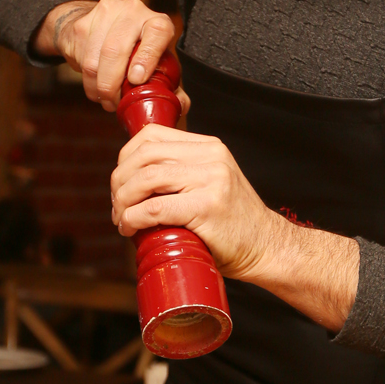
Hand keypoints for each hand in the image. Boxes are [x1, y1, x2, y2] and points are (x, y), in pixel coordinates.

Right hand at [39, 0, 183, 113]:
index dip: (147, 57)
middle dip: (112, 85)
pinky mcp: (83, 24)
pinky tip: (94, 85)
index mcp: (156, 21)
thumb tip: (181, 106)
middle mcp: (132, 12)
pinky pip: (81, 59)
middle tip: (114, 103)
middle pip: (115, 50)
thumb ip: (171, 86)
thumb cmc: (137, 50)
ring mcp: (105, 14)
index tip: (137, 80)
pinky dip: (87, 80)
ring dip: (98, 86)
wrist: (102, 25)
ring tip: (105, 98)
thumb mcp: (157, 62)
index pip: (157, 32)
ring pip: (94, 58)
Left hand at [111, 125, 360, 328]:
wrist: (267, 247)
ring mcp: (211, 180)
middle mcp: (211, 156)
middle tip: (117, 207)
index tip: (121, 184)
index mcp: (208, 146)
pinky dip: (134, 218)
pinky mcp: (207, 207)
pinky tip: (130, 228)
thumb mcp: (209, 183)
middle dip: (120, 182)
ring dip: (124, 202)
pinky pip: (156, 207)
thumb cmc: (231, 224)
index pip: (151, 136)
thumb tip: (130, 178)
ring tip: (121, 220)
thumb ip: (181, 173)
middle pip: (144, 156)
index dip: (125, 159)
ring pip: (146, 178)